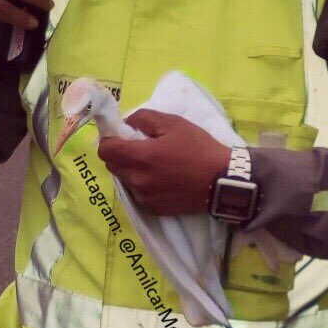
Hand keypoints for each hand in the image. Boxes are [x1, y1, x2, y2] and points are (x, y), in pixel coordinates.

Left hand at [97, 110, 230, 214]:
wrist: (222, 181)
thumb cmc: (198, 148)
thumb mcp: (173, 123)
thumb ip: (144, 118)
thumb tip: (127, 122)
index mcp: (140, 157)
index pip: (105, 150)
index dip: (110, 139)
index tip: (124, 135)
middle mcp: (137, 180)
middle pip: (112, 165)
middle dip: (121, 154)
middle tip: (141, 147)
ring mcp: (143, 197)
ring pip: (125, 179)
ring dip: (132, 169)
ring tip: (154, 163)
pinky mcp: (152, 209)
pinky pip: (137, 193)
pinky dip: (142, 184)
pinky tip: (162, 178)